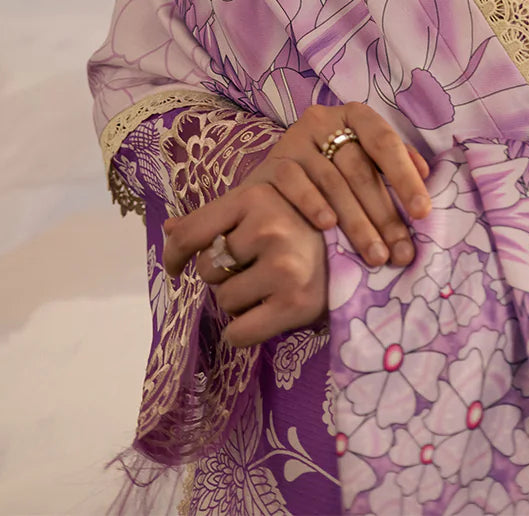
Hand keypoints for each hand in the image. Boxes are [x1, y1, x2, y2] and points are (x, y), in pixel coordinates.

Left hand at [162, 183, 326, 345]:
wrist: (361, 248)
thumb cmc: (301, 223)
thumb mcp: (259, 207)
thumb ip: (214, 218)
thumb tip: (168, 229)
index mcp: (254, 197)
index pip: (191, 233)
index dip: (175, 254)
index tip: (175, 266)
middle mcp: (269, 227)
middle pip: (207, 269)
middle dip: (222, 274)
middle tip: (253, 267)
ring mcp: (283, 266)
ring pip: (224, 299)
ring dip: (236, 300)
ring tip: (266, 286)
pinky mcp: (295, 302)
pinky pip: (238, 333)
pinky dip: (242, 332)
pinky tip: (262, 317)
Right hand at [250, 102, 431, 269]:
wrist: (276, 184)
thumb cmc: (333, 171)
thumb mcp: (364, 159)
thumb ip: (395, 162)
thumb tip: (426, 173)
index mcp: (354, 115)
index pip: (385, 142)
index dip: (405, 177)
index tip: (422, 212)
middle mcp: (323, 121)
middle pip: (360, 168)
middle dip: (385, 214)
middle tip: (402, 251)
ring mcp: (294, 141)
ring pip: (332, 181)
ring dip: (357, 222)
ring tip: (376, 255)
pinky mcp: (271, 164)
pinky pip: (294, 182)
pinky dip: (313, 203)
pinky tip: (329, 226)